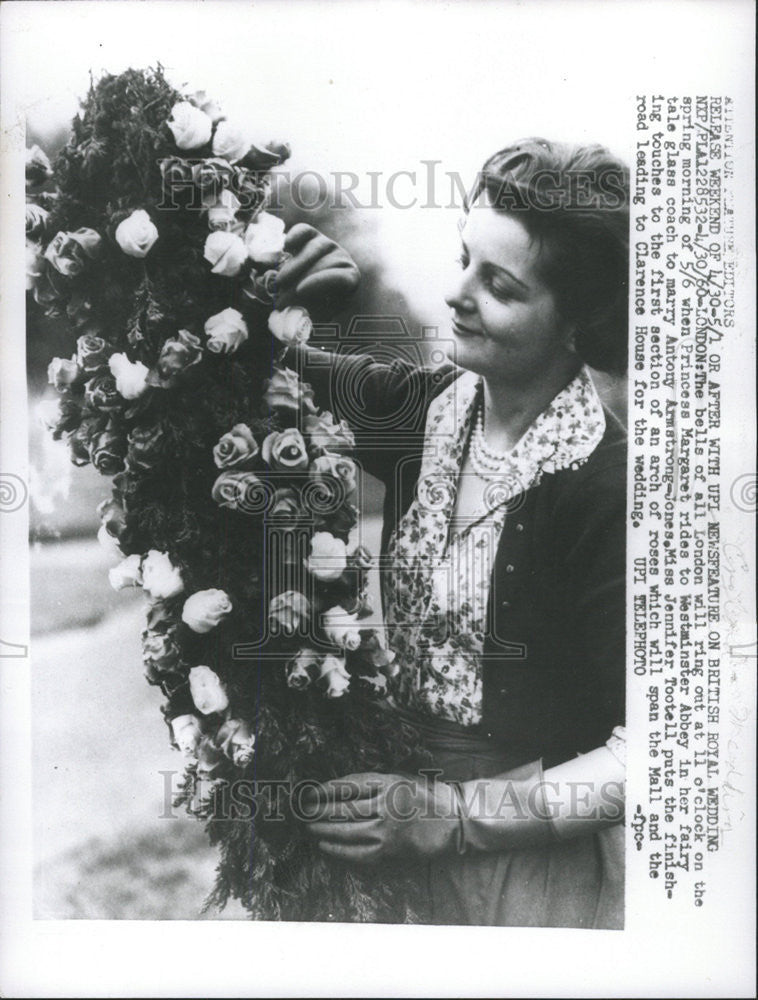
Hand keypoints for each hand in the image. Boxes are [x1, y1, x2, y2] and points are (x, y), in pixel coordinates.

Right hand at [275, 223, 359, 315]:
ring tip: (279, 283)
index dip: (321, 283)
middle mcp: (342, 259)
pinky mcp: (312, 235)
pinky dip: (295, 236)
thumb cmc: (312, 306)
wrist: (304, 292)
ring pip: (313, 249)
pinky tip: (286, 247)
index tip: (300, 291)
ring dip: (294, 266)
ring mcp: (327, 245)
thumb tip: (295, 311)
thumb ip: (309, 313)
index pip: (341, 278)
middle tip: (281, 299)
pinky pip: (305, 231)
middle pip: (323, 265)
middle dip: (300, 282)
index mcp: (350, 279)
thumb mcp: (315, 314)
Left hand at [299, 761, 562, 864]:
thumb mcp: (400, 779)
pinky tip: (326, 845)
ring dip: (324, 829)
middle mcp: (386, 803)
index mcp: (388, 782)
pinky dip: (339, 849)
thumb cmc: (425, 795)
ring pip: (347, 829)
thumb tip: (338, 789)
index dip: (327, 788)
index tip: (310, 790)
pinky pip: (358, 852)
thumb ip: (373, 783)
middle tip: (302, 810)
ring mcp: (388, 828)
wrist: (453, 818)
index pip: (349, 784)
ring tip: (309, 828)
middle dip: (320, 809)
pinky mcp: (391, 849)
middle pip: (344, 807)